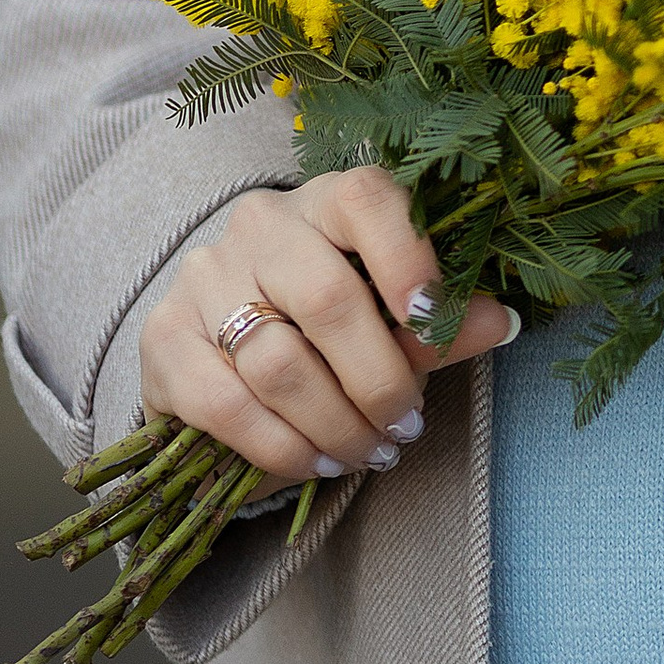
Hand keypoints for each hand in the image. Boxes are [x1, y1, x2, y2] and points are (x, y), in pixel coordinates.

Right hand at [137, 169, 521, 489]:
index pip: (366, 200)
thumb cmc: (328, 324)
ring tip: (370, 453)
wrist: (226, 348)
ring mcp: (204, 278)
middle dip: (378, 378)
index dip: (406, 256)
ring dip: (335, 424)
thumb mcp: (388, 316)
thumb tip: (499, 322)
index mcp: (326, 201)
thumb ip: (437, 323)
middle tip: (407, 427)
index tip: (433, 320)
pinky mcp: (164, 340)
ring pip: (279, 362)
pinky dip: (280, 447)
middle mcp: (260, 225)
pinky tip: (315, 463)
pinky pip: (227, 405)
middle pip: (326, 297)